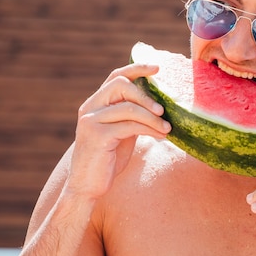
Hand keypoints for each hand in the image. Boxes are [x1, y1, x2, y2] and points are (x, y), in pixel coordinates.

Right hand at [66, 64, 170, 199]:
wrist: (87, 187)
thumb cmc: (107, 160)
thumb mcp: (121, 132)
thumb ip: (132, 116)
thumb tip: (159, 105)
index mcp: (95, 104)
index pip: (116, 77)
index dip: (136, 68)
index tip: (157, 67)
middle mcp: (90, 108)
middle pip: (121, 85)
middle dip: (146, 95)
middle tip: (163, 109)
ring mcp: (91, 121)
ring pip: (129, 107)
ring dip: (152, 117)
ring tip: (167, 127)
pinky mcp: (97, 136)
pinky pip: (130, 126)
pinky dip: (150, 129)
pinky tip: (161, 136)